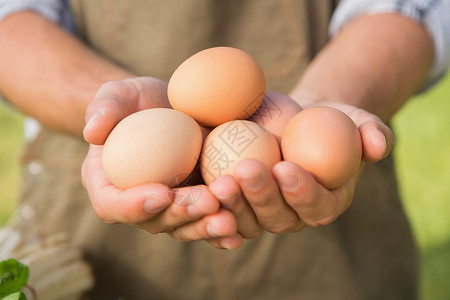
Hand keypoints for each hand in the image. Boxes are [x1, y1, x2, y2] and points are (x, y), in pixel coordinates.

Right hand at [81, 77, 242, 248]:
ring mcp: (169, 208)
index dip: (134, 205)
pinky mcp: (195, 205)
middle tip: (208, 202)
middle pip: (157, 221)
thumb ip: (104, 108)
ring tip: (230, 218)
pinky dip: (223, 229)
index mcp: (109, 185)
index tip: (160, 193)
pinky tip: (240, 230)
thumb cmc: (137, 102)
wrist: (167, 108)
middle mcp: (139, 205)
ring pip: (186, 227)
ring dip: (207, 226)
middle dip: (183, 215)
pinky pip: (207, 221)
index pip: (114, 204)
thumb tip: (93, 131)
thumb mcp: (118, 94)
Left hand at [208, 101, 392, 238]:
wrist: (298, 119)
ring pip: (248, 220)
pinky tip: (201, 192)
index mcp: (325, 203)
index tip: (286, 168)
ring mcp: (264, 213)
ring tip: (219, 180)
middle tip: (245, 170)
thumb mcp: (356, 119)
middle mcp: (294, 216)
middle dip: (262, 197)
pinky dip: (215, 208)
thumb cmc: (331, 120)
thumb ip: (372, 132)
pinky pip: (226, 213)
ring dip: (233, 204)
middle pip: (278, 218)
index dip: (303, 192)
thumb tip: (378, 145)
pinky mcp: (241, 204)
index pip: (317, 206)